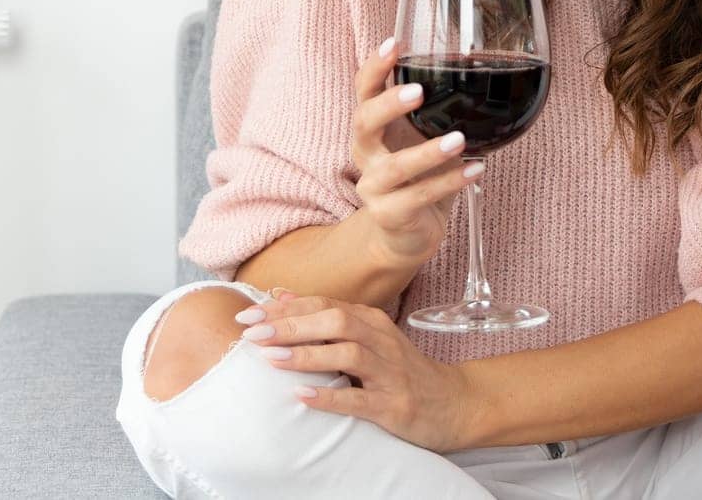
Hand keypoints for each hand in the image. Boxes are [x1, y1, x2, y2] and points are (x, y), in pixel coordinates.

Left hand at [237, 289, 480, 451]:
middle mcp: (380, 340)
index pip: (324, 305)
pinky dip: (330, 395)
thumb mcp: (367, 338)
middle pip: (334, 321)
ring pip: (348, 354)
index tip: (247, 315)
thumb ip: (327, 318)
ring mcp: (389, 372)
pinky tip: (302, 396)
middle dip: (290, 326)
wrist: (454, 403)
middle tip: (251, 334)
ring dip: (307, 355)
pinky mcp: (394, 405)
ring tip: (271, 359)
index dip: (284, 308)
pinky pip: (360, 399)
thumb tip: (280, 297)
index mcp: (371, 321)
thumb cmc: (400, 370)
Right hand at [349, 36, 482, 266]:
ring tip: (459, 139)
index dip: (374, 68)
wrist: (406, 235)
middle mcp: (366, 154)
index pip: (363, 91)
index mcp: (373, 128)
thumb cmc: (418, 177)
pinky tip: (476, 169)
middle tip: (419, 92)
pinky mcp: (390, 214)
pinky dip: (450, 182)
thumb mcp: (422, 139)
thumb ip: (437, 113)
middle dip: (389, 105)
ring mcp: (374, 186)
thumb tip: (480, 76)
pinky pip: (420, 197)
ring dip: (428, 152)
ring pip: (396, 167)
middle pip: (364, 123)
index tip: (394, 44)